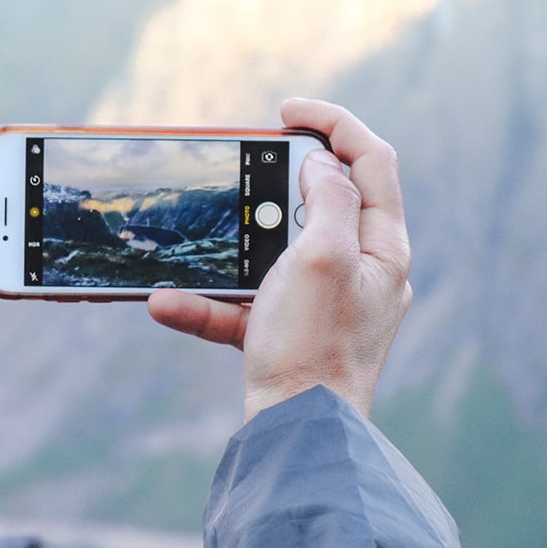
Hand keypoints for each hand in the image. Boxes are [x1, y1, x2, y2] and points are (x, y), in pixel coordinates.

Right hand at [148, 99, 412, 421]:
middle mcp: (362, 271)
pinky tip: (165, 303)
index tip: (285, 110)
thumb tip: (321, 165)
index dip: (333, 123)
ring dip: (231, 245)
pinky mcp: (291, 334)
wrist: (298, 436)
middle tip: (245, 161)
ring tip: (197, 235)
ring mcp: (327, 303)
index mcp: (382, 247)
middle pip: (325, 201)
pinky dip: (208, 301)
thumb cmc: (315, 348)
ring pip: (277, 252)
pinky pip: (246, 305)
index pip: (372, 161)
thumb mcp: (323, 257)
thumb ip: (326, 200)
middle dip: (278, 179)